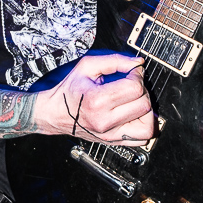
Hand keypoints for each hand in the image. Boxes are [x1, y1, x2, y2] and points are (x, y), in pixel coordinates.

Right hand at [34, 52, 154, 141]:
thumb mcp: (87, 66)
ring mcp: (110, 135)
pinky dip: (144, 126)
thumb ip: (114, 60)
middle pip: (144, 105)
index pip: (135, 88)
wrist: (55, 113)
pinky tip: (134, 115)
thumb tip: (137, 63)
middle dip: (142, 91)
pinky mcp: (113, 142)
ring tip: (134, 102)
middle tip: (132, 85)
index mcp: (97, 101)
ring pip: (148, 127)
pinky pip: (142, 138)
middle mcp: (105, 121)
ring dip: (146, 111)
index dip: (137, 75)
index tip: (131, 72)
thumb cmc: (69, 90)